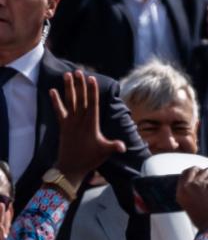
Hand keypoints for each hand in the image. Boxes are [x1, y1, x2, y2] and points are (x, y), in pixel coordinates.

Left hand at [51, 71, 125, 186]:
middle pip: (80, 98)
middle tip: (79, 71)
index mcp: (91, 124)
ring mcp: (70, 123)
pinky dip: (55, 101)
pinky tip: (52, 90)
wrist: (70, 168)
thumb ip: (114, 147)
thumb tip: (123, 147)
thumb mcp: (105, 152)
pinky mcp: (63, 126)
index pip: (91, 103)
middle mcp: (79, 121)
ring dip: (68, 88)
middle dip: (80, 85)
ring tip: (67, 75)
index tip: (91, 78)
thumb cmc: (90, 159)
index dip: (91, 90)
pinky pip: (58, 111)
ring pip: (69, 101)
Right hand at [176, 167, 207, 239]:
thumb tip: (194, 184)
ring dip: (206, 172)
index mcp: (180, 194)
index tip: (192, 172)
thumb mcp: (188, 205)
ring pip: (202, 172)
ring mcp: (199, 184)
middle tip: (201, 170)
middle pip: (191, 170)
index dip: (188, 172)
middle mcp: (188, 187)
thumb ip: (189, 193)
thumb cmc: (201, 218)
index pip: (182, 176)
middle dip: (197, 169)